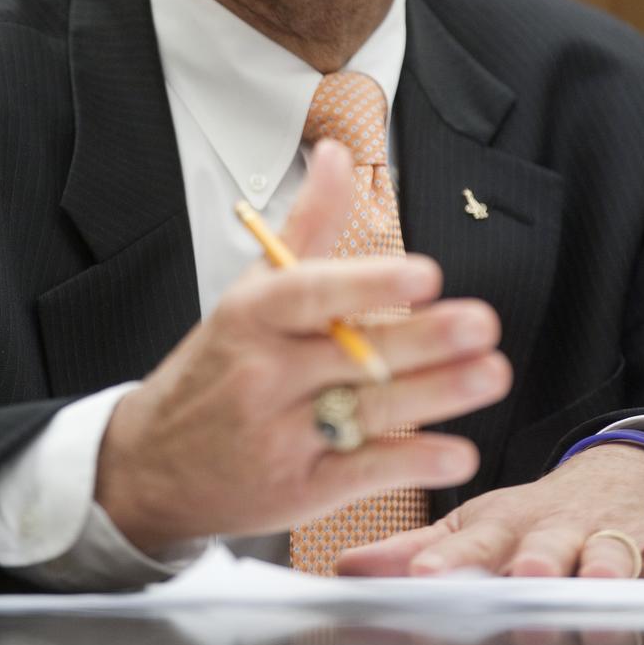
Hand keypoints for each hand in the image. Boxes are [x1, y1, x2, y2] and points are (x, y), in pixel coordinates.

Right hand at [95, 139, 511, 553]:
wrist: (152, 462)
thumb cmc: (216, 366)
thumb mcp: (248, 290)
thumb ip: (304, 225)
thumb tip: (335, 153)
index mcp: (251, 315)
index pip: (310, 294)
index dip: (368, 283)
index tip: (426, 272)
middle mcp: (262, 374)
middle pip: (352, 353)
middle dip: (424, 339)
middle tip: (481, 323)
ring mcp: (279, 436)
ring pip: (368, 410)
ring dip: (438, 395)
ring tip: (490, 373)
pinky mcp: (298, 491)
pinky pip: (364, 473)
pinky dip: (414, 462)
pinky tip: (457, 450)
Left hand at [337, 441, 643, 578]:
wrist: (616, 479)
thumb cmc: (534, 520)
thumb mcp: (477, 526)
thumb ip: (415, 553)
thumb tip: (344, 571)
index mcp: (503, 526)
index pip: (470, 543)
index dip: (448, 561)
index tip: (425, 580)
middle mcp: (555, 530)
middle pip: (543, 550)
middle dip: (532, 566)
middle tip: (521, 580)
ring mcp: (611, 537)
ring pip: (609, 557)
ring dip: (601, 575)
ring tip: (594, 604)